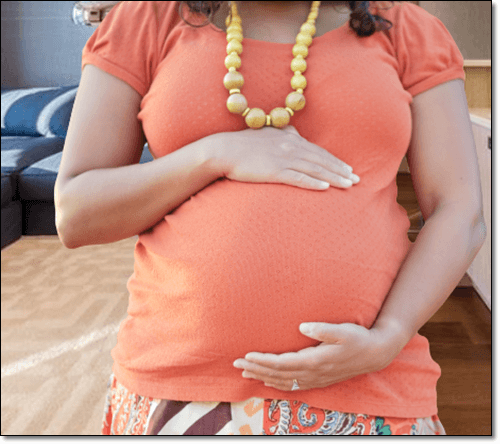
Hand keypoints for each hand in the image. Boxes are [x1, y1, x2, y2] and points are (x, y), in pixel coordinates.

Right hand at [210, 125, 359, 190]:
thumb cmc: (242, 144)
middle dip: (341, 169)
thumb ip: (282, 133)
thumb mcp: (265, 133)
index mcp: (289, 138)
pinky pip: (298, 178)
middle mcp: (291, 146)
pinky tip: (326, 188)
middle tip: (356, 179)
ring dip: (334, 177)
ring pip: (315, 168)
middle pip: (321, 159)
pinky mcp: (274, 171)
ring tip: (348, 185)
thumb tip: (294, 133)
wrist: (223, 150)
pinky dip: (313, 182)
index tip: (348, 168)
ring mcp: (283, 158)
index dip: (335, 160)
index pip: (318, 151)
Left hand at [233, 322, 406, 390]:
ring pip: (283, 382)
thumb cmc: (358, 338)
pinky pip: (294, 386)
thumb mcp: (343, 330)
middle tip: (236, 364)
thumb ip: (323, 329)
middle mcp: (313, 373)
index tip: (245, 356)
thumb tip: (302, 326)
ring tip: (246, 372)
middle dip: (256, 369)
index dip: (262, 361)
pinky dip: (277, 385)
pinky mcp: (319, 379)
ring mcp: (316, 378)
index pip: (281, 364)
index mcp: (315, 360)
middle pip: (278, 375)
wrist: (374, 354)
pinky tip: (269, 382)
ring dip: (263, 377)